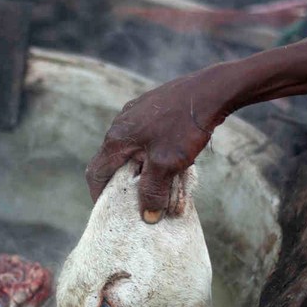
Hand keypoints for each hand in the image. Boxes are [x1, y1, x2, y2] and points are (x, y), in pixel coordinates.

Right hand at [85, 64, 232, 220]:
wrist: (211, 90)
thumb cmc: (185, 126)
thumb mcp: (167, 164)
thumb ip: (153, 191)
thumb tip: (147, 217)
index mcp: (117, 138)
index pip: (96, 173)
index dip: (99, 196)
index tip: (109, 211)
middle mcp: (121, 123)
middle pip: (112, 161)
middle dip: (122, 183)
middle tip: (137, 200)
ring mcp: (136, 112)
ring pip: (131, 148)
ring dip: (139, 167)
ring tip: (157, 180)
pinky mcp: (153, 107)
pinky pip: (145, 136)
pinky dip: (151, 152)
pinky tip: (171, 157)